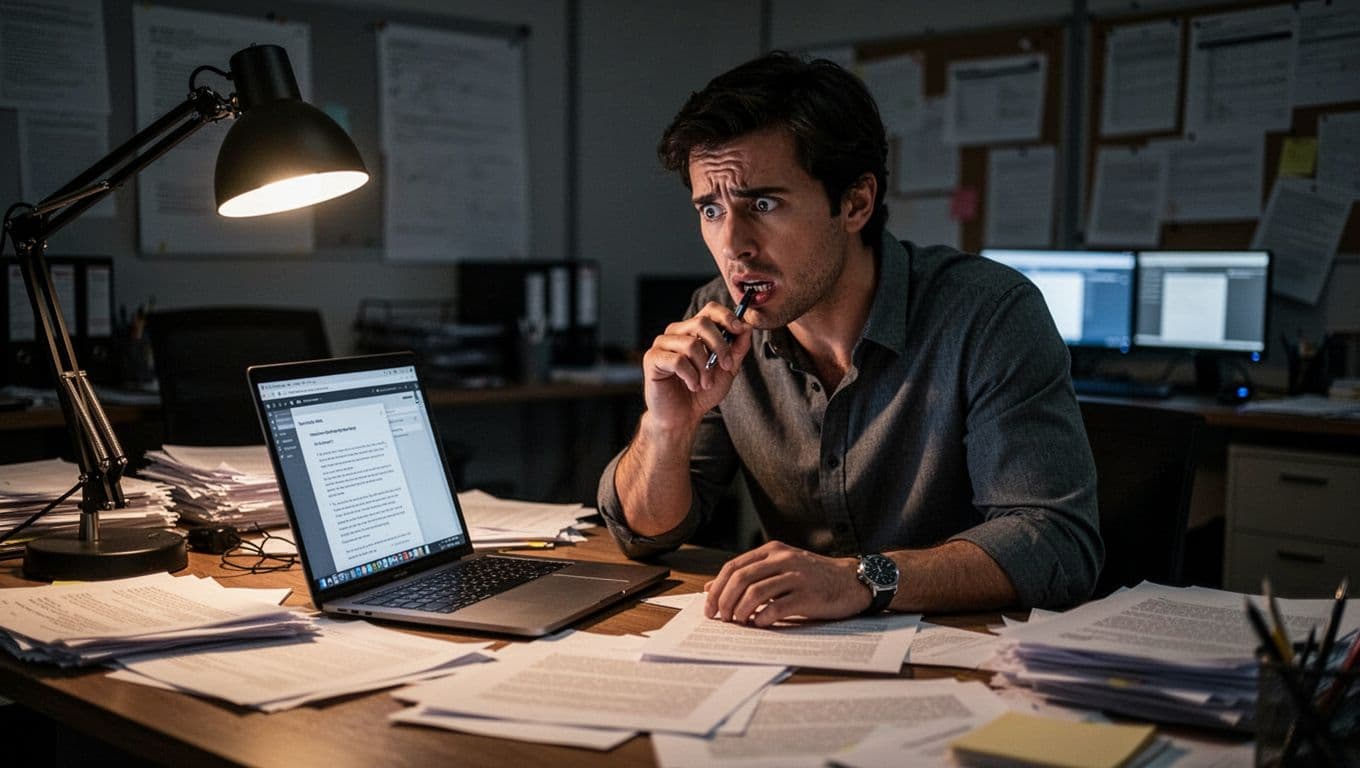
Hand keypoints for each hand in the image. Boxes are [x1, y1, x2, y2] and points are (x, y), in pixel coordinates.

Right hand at [640, 301, 752, 431]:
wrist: (683, 416)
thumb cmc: (702, 392)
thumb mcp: (727, 369)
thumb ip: (737, 348)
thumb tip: (747, 327)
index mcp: (694, 331)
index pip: (710, 309)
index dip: (726, 316)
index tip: (738, 329)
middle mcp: (677, 332)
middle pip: (702, 323)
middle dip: (720, 346)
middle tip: (725, 366)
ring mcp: (662, 344)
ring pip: (691, 344)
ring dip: (705, 368)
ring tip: (705, 383)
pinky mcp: (652, 358)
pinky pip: (677, 360)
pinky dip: (690, 376)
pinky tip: (692, 385)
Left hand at [703, 541, 870, 626]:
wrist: (852, 581)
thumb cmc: (813, 576)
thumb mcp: (780, 567)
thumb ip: (749, 574)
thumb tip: (710, 588)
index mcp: (773, 550)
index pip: (733, 567)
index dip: (717, 588)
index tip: (709, 607)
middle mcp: (783, 559)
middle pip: (741, 578)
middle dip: (724, 601)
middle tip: (721, 618)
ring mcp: (797, 576)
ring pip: (756, 592)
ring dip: (741, 611)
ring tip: (739, 622)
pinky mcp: (809, 595)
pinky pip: (778, 606)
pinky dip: (763, 617)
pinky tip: (759, 624)